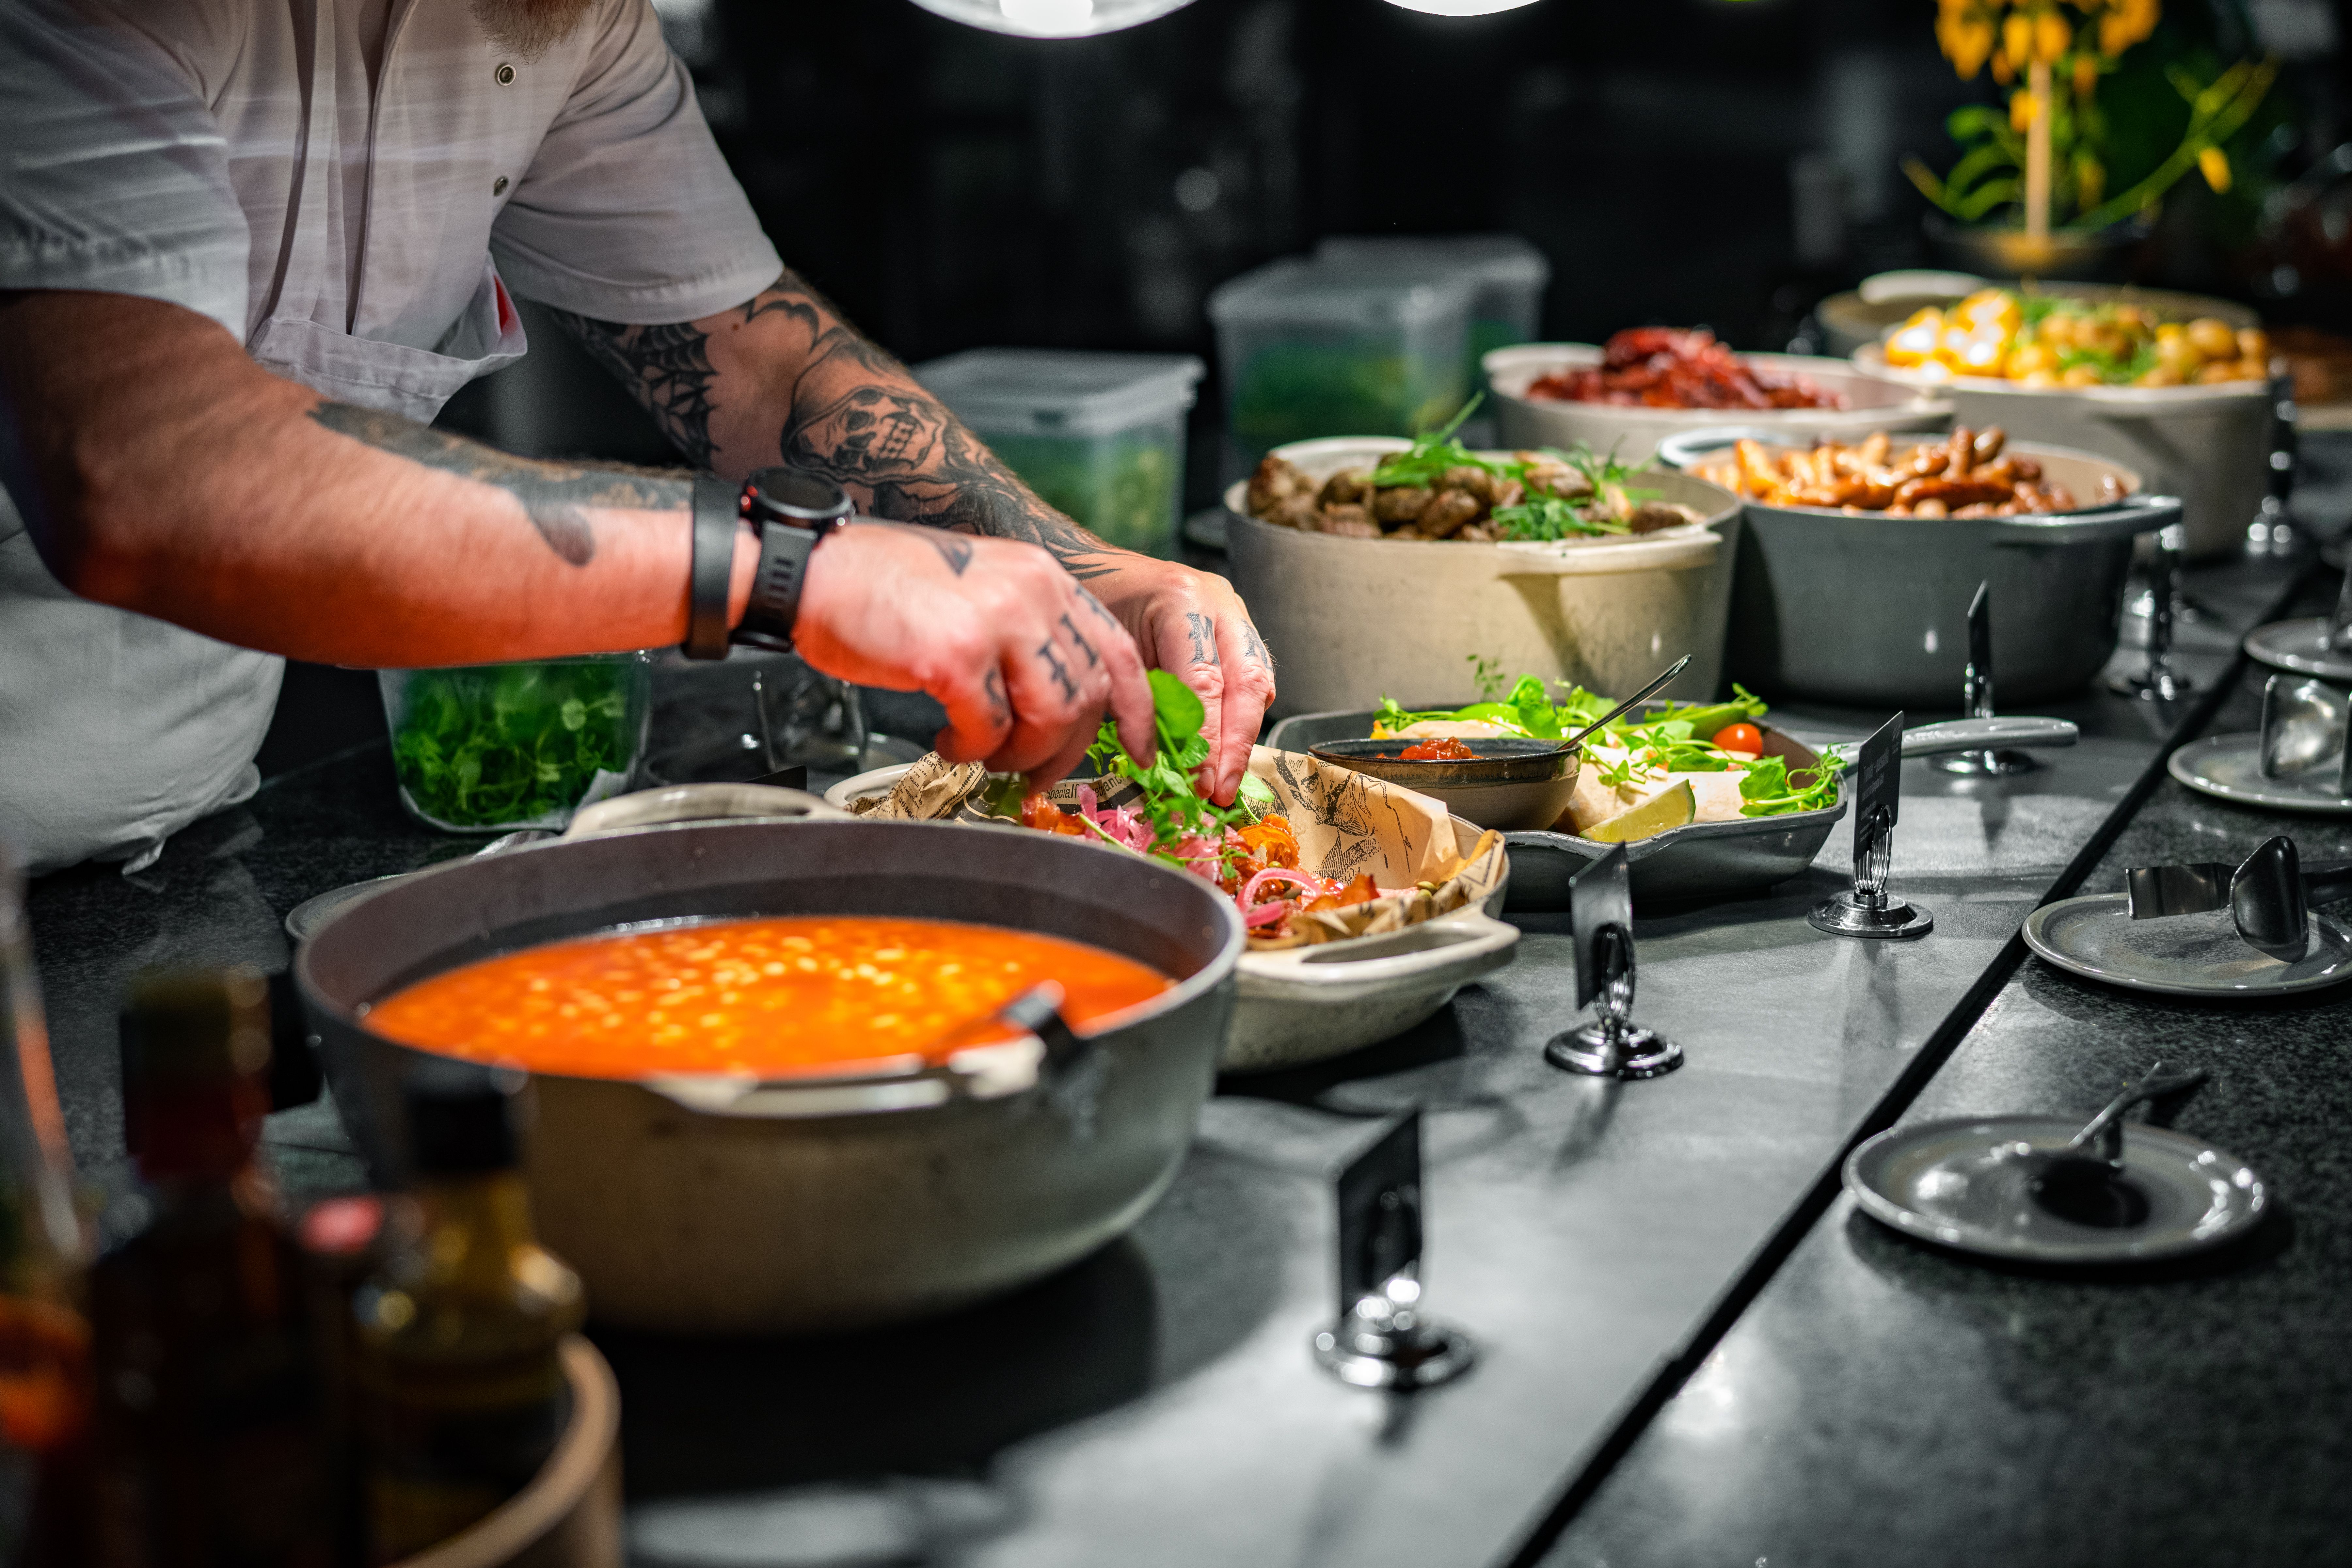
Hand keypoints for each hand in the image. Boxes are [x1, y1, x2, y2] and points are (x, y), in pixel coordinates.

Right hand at [789, 523, 1153, 782]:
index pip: (1118, 650)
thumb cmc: (886, 588)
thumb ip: (1029, 636)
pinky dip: (971, 749)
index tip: (1141, 751)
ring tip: (982, 752)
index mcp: (1043, 577)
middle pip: (1089, 693)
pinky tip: (946, 740)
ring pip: (1050, 718)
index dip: (1138, 711)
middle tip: (1032, 773)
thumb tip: (1062, 705)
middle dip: (1066, 750)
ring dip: (1019, 753)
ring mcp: (997, 621)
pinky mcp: (955, 655)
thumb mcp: (980, 591)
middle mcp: (1031, 592)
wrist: (813, 571)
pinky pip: (989, 729)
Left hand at [1081, 555, 1276, 804]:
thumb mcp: (1109, 657)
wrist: (1095, 569)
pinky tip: (1225, 751)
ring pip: (1258, 682)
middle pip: (1247, 682)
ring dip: (1244, 738)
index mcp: (1179, 600)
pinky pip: (1251, 678)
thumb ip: (1143, 703)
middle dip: (1237, 746)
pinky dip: (1239, 719)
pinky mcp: (1237, 627)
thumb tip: (1170, 766)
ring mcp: (1232, 611)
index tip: (1202, 782)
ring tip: (1225, 782)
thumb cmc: (1092, 609)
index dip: (1207, 740)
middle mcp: (1217, 602)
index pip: (1204, 681)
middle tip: (1222, 791)